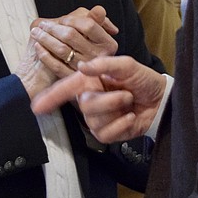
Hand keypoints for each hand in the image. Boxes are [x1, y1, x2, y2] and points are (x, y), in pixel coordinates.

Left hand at [26, 5, 118, 83]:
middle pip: (71, 36)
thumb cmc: (87, 53)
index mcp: (108, 45)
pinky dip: (44, 54)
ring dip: (45, 38)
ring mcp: (85, 71)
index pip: (89, 25)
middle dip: (53, 28)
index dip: (71, 20)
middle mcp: (99, 58)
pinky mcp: (72, 81)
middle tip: (42, 25)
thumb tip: (99, 9)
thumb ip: (95, 21)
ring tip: (36, 33)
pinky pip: (55, 65)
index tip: (61, 19)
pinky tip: (38, 47)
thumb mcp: (96, 36)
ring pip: (61, 49)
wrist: (80, 84)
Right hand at [31, 56, 165, 143]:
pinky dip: (121, 125)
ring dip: (117, 109)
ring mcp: (98, 118)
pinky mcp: (107, 133)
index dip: (50, 97)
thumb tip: (82, 67)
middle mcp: (90, 99)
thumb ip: (105, 64)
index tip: (35, 106)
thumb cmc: (144, 80)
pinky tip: (131, 117)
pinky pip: (105, 133)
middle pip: (84, 105)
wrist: (162, 100)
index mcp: (90, 81)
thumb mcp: (128, 65)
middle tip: (127, 94)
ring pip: (93, 119)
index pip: (66, 88)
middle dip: (109, 100)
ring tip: (129, 103)